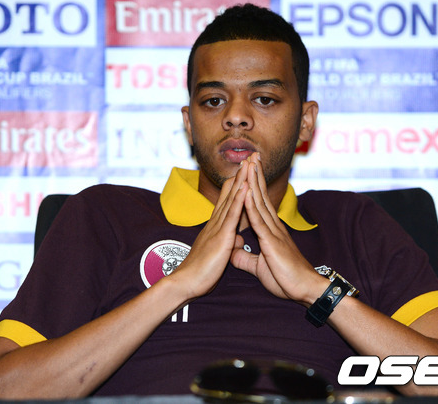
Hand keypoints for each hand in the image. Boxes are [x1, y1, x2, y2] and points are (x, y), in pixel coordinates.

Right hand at [172, 162, 248, 299]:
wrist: (186, 282)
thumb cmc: (202, 270)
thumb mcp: (219, 252)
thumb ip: (228, 242)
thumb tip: (237, 239)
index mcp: (218, 225)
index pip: (229, 198)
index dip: (238, 183)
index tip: (247, 168)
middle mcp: (217, 221)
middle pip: (230, 192)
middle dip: (241, 174)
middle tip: (250, 155)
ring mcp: (218, 227)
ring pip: (232, 198)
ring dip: (242, 179)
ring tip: (249, 162)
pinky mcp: (221, 236)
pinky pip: (232, 215)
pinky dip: (239, 199)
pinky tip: (246, 186)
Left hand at [231, 154, 325, 303]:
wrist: (304, 289)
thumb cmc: (286, 279)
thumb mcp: (260, 266)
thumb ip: (246, 258)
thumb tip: (234, 254)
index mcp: (270, 230)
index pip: (260, 202)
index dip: (253, 184)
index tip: (248, 168)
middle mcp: (273, 226)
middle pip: (261, 195)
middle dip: (255, 174)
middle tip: (251, 154)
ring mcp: (273, 232)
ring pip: (260, 202)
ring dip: (253, 182)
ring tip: (249, 163)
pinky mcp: (272, 242)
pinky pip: (260, 221)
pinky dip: (252, 206)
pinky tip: (246, 192)